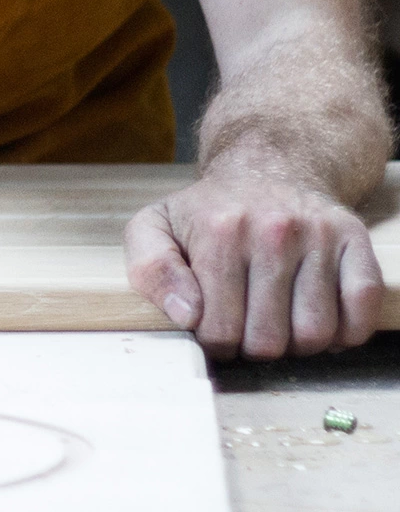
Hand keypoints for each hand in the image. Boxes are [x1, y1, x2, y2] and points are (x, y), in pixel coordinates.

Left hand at [124, 172, 383, 357]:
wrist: (267, 165)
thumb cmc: (209, 210)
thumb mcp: (156, 227)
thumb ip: (150, 270)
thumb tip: (186, 314)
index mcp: (219, 231)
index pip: (218, 331)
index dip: (214, 340)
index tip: (214, 323)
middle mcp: (272, 230)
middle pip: (268, 341)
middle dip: (253, 346)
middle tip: (248, 323)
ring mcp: (317, 234)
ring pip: (315, 334)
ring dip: (297, 343)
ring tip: (280, 320)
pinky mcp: (353, 239)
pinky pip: (361, 308)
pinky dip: (346, 330)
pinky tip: (321, 319)